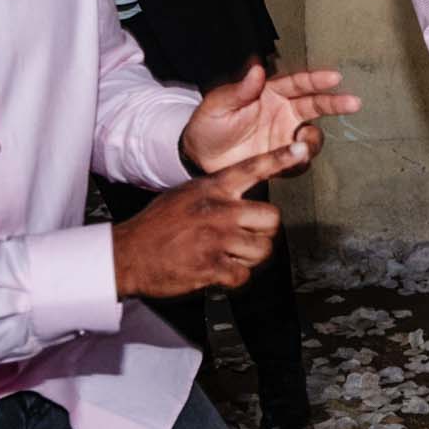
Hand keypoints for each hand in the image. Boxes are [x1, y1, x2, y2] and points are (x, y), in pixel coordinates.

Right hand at [112, 143, 303, 299]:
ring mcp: (215, 239)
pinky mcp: (211, 266)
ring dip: (250, 258)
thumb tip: (242, 197)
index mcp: (211, 189)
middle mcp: (217, 210)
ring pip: (262, 249)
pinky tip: (217, 271)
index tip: (301, 150)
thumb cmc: (157, 225)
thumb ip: (216, 193)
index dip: (279, 159)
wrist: (127, 254)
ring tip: (228, 256)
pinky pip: (243, 275)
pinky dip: (234, 278)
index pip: (250, 168)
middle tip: (246, 238)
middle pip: (271, 218)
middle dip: (264, 232)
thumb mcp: (186, 195)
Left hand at [181, 63, 360, 174]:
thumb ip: (239, 90)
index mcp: (269, 93)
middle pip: (316, 105)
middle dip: (335, 103)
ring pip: (312, 136)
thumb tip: (257, 69)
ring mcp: (285, 137)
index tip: (335, 78)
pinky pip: (300, 161)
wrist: (199, 158)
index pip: (298, 83)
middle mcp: (283, 113)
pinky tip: (293, 159)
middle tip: (353, 102)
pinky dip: (301, 160)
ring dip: (312, 139)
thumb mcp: (217, 105)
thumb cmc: (207, 125)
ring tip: (302, 142)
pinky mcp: (282, 160)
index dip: (317, 80)